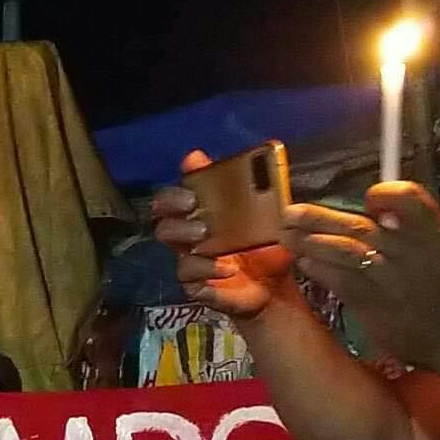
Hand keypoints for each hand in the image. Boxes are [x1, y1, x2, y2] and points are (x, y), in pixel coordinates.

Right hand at [157, 152, 295, 319]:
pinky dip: (207, 268)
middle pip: (163, 216)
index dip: (175, 191)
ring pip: (170, 244)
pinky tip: (229, 268)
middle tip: (192, 205)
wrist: (276, 288)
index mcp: (203, 215)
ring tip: (206, 236)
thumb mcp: (268, 217)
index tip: (190, 188)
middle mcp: (190, 236)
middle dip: (172, 206)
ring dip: (184, 234)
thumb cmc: (267, 249)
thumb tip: (261, 151)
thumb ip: (256, 189)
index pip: (174, 198)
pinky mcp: (195, 284)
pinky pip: (188, 274)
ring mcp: (190, 259)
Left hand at [282, 182, 439, 379]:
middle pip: (357, 226)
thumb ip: (421, 226)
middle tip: (289, 213)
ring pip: (340, 252)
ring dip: (308, 242)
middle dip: (318, 218)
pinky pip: (337, 281)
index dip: (382, 195)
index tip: (368, 200)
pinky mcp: (369, 305)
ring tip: (286, 235)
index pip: (404, 197)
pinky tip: (303, 262)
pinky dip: (318, 269)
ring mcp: (385, 279)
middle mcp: (407, 251)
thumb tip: (381, 212)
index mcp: (434, 232)